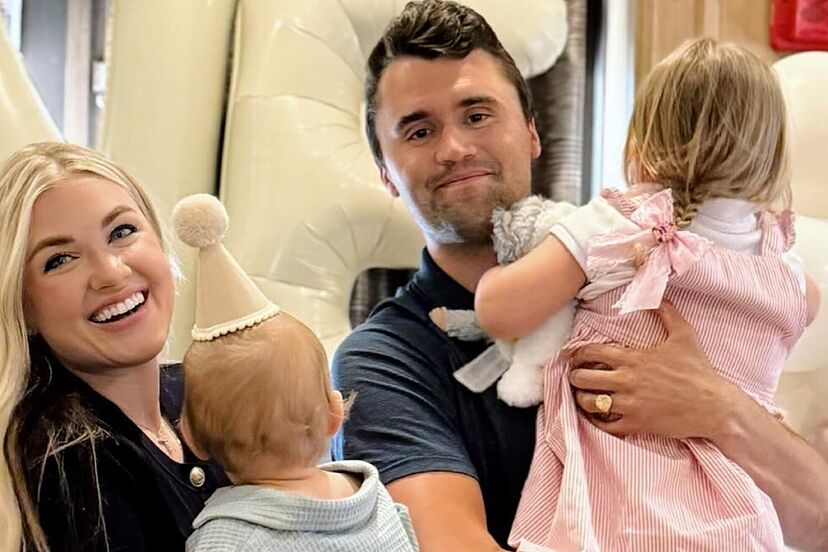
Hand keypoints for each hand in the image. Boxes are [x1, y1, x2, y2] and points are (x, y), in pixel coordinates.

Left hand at [568, 300, 739, 440]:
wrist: (714, 405)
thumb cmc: (698, 371)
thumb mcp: (684, 335)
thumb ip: (667, 313)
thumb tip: (658, 295)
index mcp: (632, 358)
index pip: (590, 352)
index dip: (577, 354)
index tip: (576, 357)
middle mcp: (626, 380)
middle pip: (583, 378)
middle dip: (575, 377)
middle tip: (576, 377)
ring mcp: (630, 404)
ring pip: (590, 403)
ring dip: (582, 399)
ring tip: (584, 397)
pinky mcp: (637, 424)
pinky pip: (606, 425)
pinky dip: (598, 421)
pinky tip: (600, 416)